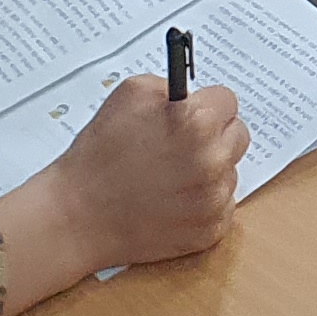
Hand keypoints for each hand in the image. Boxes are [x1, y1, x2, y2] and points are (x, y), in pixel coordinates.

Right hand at [0, 77, 248, 312]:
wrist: (78, 214)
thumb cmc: (99, 154)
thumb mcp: (130, 94)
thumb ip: (172, 85)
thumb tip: (195, 93)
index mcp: (197, 123)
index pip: (228, 101)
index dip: (207, 105)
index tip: (194, 113)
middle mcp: (212, 161)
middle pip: (238, 136)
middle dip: (214, 135)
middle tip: (183, 143)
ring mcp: (213, 200)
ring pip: (229, 172)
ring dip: (208, 170)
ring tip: (169, 175)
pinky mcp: (210, 230)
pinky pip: (222, 205)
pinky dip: (202, 202)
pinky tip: (172, 200)